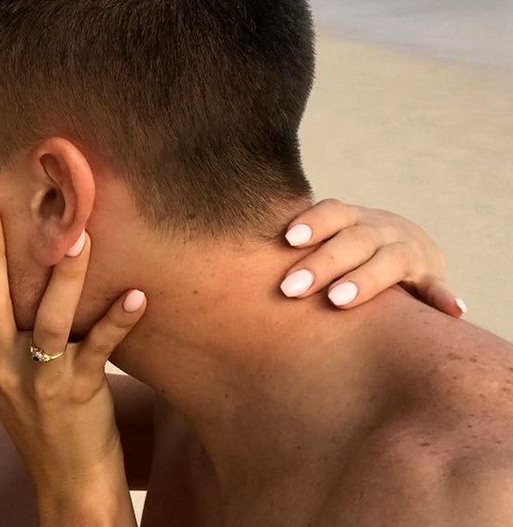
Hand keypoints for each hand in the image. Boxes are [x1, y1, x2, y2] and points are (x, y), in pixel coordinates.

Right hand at [0, 202, 142, 526]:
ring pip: (48, 323)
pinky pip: (98, 350)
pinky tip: (136, 296)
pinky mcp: (77, 393)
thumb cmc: (35, 412)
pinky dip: (117, 322)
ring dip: (64, 278)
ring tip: (77, 236)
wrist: (65, 477)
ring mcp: (36, 381)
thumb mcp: (0, 371)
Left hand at [280, 199, 463, 316]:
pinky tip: (451, 311)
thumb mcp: (323, 241)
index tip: (288, 239)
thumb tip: (224, 259)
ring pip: (389, 260)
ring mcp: (407, 251)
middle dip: (322, 263)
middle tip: (291, 288)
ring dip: (365, 280)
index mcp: (350, 219)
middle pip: (353, 240)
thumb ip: (290, 247)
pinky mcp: (429, 277)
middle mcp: (379, 229)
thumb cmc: (340, 252)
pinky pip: (436, 287)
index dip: (312, 222)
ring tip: (339, 300)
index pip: (331, 212)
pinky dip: (442, 297)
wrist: (404, 249)